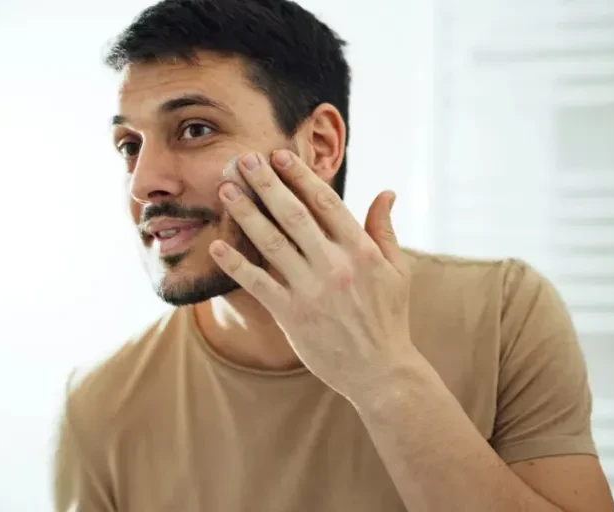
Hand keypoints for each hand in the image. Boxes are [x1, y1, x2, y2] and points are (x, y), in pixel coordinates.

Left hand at [210, 150, 420, 399]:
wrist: (381, 371)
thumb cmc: (388, 317)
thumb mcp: (397, 270)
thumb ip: (384, 229)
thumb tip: (386, 191)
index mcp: (361, 250)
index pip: (326, 202)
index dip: (300, 176)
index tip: (279, 155)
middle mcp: (335, 265)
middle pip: (293, 215)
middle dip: (266, 184)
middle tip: (244, 159)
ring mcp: (312, 290)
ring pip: (272, 243)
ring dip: (246, 214)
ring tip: (226, 190)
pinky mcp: (292, 315)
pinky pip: (257, 283)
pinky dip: (235, 264)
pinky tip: (216, 245)